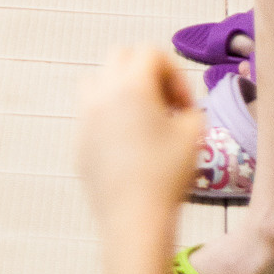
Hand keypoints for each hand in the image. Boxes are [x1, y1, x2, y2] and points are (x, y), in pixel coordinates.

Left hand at [75, 48, 204, 237]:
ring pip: (97, 80)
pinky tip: (126, 145)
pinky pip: (90, 114)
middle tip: (164, 104)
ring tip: (140, 116)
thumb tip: (182, 109)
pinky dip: (107, 117)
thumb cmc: (167, 174)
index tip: (185, 106)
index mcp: (132, 84)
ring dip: (119, 87)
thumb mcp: (195, 133)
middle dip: (146, 71)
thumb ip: (192, 108)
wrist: (135, 220)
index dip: (175, 74)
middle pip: (121, 56)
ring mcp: (85, 117)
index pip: (152, 52)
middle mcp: (103, 92)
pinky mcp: (78, 142)